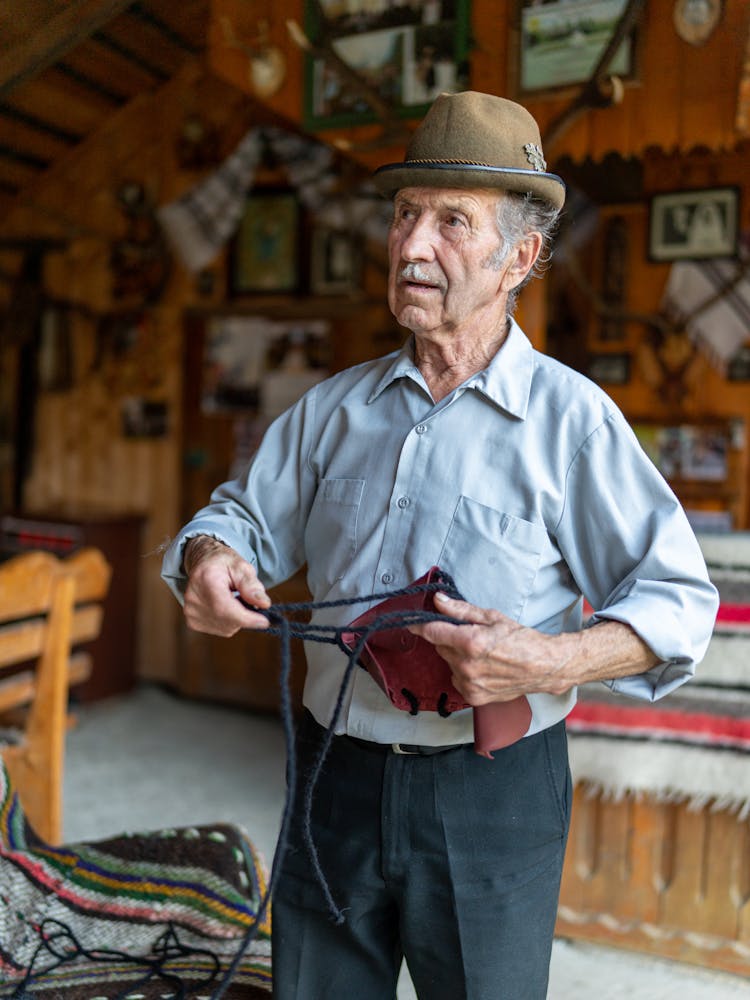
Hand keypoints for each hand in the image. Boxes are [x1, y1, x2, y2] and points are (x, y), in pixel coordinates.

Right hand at [182, 537, 270, 636]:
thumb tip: (264, 604)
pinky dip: (229, 622)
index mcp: (206, 580)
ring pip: (226, 628)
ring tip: (234, 600)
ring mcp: (190, 612)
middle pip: (227, 620)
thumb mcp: (241, 567)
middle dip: (245, 615)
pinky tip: (226, 607)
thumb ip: (252, 585)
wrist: (203, 563)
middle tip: (248, 599)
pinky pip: (220, 630)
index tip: (265, 621)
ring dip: (237, 619)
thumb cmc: (223, 563)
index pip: (225, 608)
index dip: (247, 618)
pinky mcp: (192, 621)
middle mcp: (194, 598)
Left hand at [408, 592, 571, 702]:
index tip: (411, 622)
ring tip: (481, 653)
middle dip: (449, 639)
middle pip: (441, 647)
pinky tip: (482, 667)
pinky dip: (464, 672)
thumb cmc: (521, 640)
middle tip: (469, 636)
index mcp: (470, 642)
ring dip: (457, 657)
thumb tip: (438, 601)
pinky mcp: (474, 696)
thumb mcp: (491, 617)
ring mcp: (470, 684)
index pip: (432, 632)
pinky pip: (457, 679)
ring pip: (449, 663)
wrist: (543, 667)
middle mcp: (467, 666)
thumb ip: (460, 610)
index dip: (419, 625)